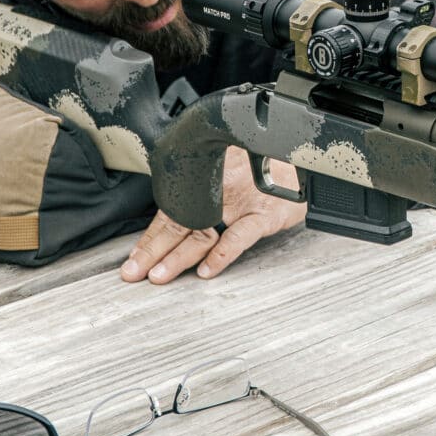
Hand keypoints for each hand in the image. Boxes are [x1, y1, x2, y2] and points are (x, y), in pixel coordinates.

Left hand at [120, 146, 304, 283]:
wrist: (303, 160)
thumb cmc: (267, 165)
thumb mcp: (230, 168)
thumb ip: (207, 188)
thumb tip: (178, 210)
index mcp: (206, 183)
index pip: (172, 214)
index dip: (151, 238)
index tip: (134, 260)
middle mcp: (219, 192)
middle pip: (180, 226)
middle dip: (154, 252)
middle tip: (133, 273)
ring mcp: (241, 204)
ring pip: (202, 233)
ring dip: (179, 257)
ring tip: (159, 275)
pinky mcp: (265, 215)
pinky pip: (240, 236)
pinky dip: (223, 254)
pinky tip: (207, 270)